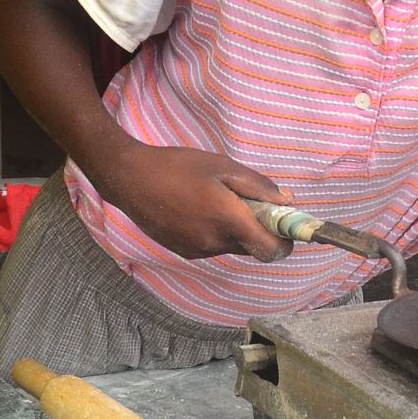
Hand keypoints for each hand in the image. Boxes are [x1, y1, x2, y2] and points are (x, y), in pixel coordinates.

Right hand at [95, 145, 294, 261]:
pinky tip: (197, 208)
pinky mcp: (184, 252)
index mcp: (228, 220)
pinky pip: (213, 246)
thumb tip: (288, 202)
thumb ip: (259, 187)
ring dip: (235, 229)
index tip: (285, 224)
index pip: (272, 250)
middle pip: (253, 247)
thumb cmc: (178, 167)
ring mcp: (198, 251)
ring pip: (232, 245)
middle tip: (248, 201)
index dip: (285, 241)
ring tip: (215, 199)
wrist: (129, 179)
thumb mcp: (223, 167)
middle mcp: (215, 243)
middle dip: (259, 229)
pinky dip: (216, 232)